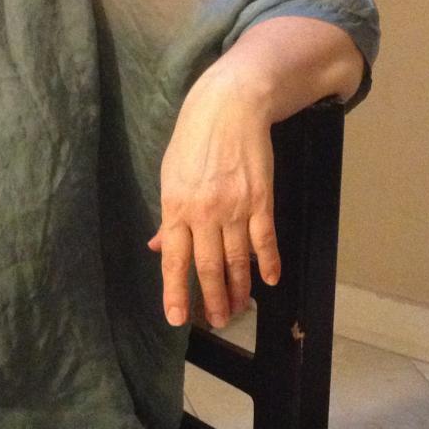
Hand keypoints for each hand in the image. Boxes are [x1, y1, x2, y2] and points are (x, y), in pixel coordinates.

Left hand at [147, 71, 279, 326]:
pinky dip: (268, 262)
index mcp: (176, 208)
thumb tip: (158, 247)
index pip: (175, 260)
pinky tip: (269, 281)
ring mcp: (235, 207)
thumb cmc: (193, 140)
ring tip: (239, 308)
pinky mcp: (261, 199)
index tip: (178, 319)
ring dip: (239, 288)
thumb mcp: (170, 176)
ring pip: (237, 259)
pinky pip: (265, 238)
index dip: (176, 292)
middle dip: (213, 299)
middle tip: (218, 321)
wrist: (229, 107)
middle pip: (208, 266)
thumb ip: (168, 217)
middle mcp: (204, 213)